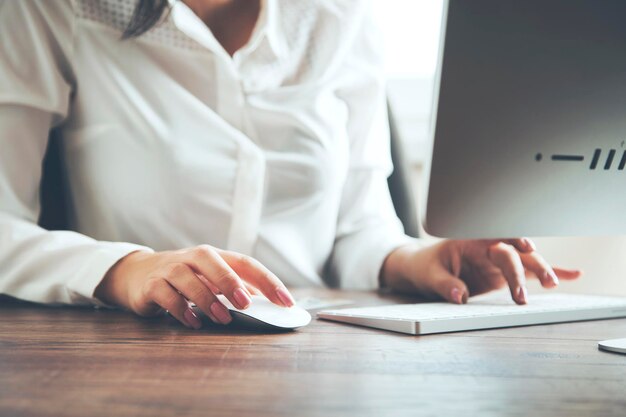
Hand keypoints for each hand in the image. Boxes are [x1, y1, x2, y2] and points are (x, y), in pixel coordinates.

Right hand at [95, 245, 294, 328]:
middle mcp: (192, 258)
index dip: (267, 280)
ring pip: (188, 278)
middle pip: (213, 262)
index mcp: (214, 256)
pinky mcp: (151, 285)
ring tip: (222, 318)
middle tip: (246, 304)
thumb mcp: (210, 279)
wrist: (137, 274)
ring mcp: (170, 269)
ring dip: (207, 299)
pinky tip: (194, 322)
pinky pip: (167, 295)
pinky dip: (181, 310)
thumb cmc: (184, 279)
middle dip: (231, 282)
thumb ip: (236, 288)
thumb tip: (266, 303)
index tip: (285, 301)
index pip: (245, 262)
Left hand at [382, 239, 581, 304]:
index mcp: (471, 240)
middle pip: (515, 253)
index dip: (513, 238)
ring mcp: (498, 260)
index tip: (526, 246)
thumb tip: (458, 296)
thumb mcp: (428, 275)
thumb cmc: (425, 266)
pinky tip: (573, 275)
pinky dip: (550, 272)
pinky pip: (528, 272)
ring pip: (527, 261)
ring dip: (542, 270)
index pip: (495, 236)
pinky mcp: (503, 273)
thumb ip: (444, 284)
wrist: (422, 267)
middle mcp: (489, 247)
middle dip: (527, 267)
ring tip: (554, 283)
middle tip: (534, 287)